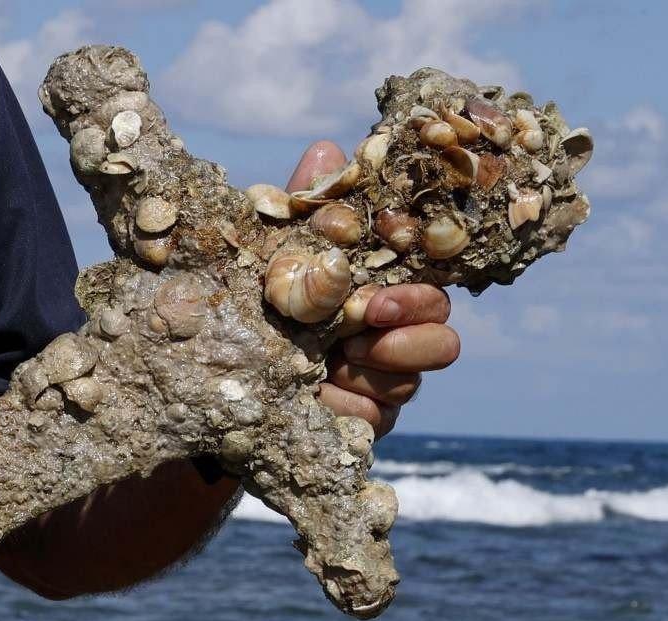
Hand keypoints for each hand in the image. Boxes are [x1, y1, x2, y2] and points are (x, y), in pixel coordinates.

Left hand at [287, 141, 460, 438]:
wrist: (224, 374)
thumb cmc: (266, 303)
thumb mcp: (283, 256)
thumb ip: (309, 212)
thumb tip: (327, 149)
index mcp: (386, 296)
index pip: (433, 296)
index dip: (417, 300)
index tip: (375, 303)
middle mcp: (395, 340)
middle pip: (443, 345)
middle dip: (404, 343)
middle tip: (355, 339)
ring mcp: (384, 386)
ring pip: (408, 387)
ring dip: (367, 376)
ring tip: (327, 367)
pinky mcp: (365, 424)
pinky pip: (373, 421)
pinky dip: (343, 407)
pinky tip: (314, 398)